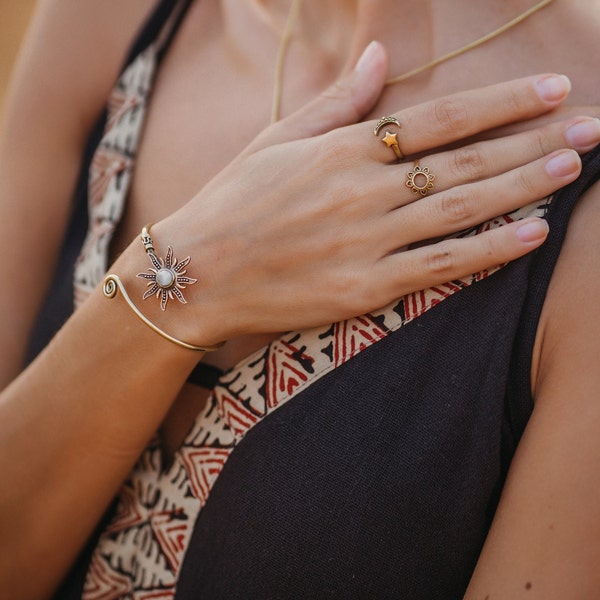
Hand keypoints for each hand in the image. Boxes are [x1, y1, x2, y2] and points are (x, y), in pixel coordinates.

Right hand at [141, 43, 597, 345]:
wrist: (195, 272)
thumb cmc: (232, 201)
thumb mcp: (275, 140)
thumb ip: (335, 103)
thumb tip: (378, 57)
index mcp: (341, 148)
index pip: (438, 116)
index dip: (500, 101)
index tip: (551, 88)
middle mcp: (361, 190)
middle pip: (464, 159)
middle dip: (534, 140)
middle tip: (591, 128)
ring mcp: (366, 242)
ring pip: (461, 209)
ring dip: (524, 187)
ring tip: (573, 169)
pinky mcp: (364, 289)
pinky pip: (440, 267)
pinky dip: (489, 251)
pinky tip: (532, 236)